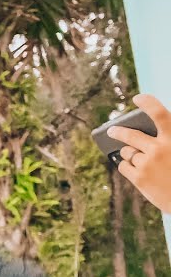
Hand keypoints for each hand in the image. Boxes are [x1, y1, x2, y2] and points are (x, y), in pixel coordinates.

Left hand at [109, 94, 170, 213]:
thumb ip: (167, 138)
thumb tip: (149, 129)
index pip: (160, 114)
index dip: (148, 103)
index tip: (138, 98)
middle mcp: (159, 149)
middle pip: (130, 135)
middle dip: (117, 132)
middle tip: (112, 130)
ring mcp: (147, 164)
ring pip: (127, 152)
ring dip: (130, 153)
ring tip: (140, 159)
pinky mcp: (139, 178)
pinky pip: (123, 166)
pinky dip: (127, 166)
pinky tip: (137, 170)